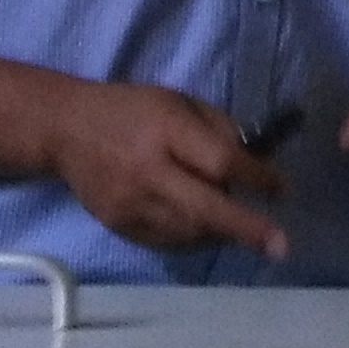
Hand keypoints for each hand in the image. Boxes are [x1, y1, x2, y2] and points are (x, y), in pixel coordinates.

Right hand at [42, 79, 288, 259]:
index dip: (256, 177)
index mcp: (166, 131)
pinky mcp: (118, 227)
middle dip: (246, 228)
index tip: (282, 190)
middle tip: (281, 246)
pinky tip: (210, 230)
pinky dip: (195, 239)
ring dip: (223, 233)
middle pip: (204, 208)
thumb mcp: (180, 101)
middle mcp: (147, 173)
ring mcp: (129, 206)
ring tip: (244, 228)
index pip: (219, 161)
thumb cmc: (132, 109)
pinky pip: (167, 242)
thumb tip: (255, 163)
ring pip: (188, 232)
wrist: (66, 131)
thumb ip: (219, 129)